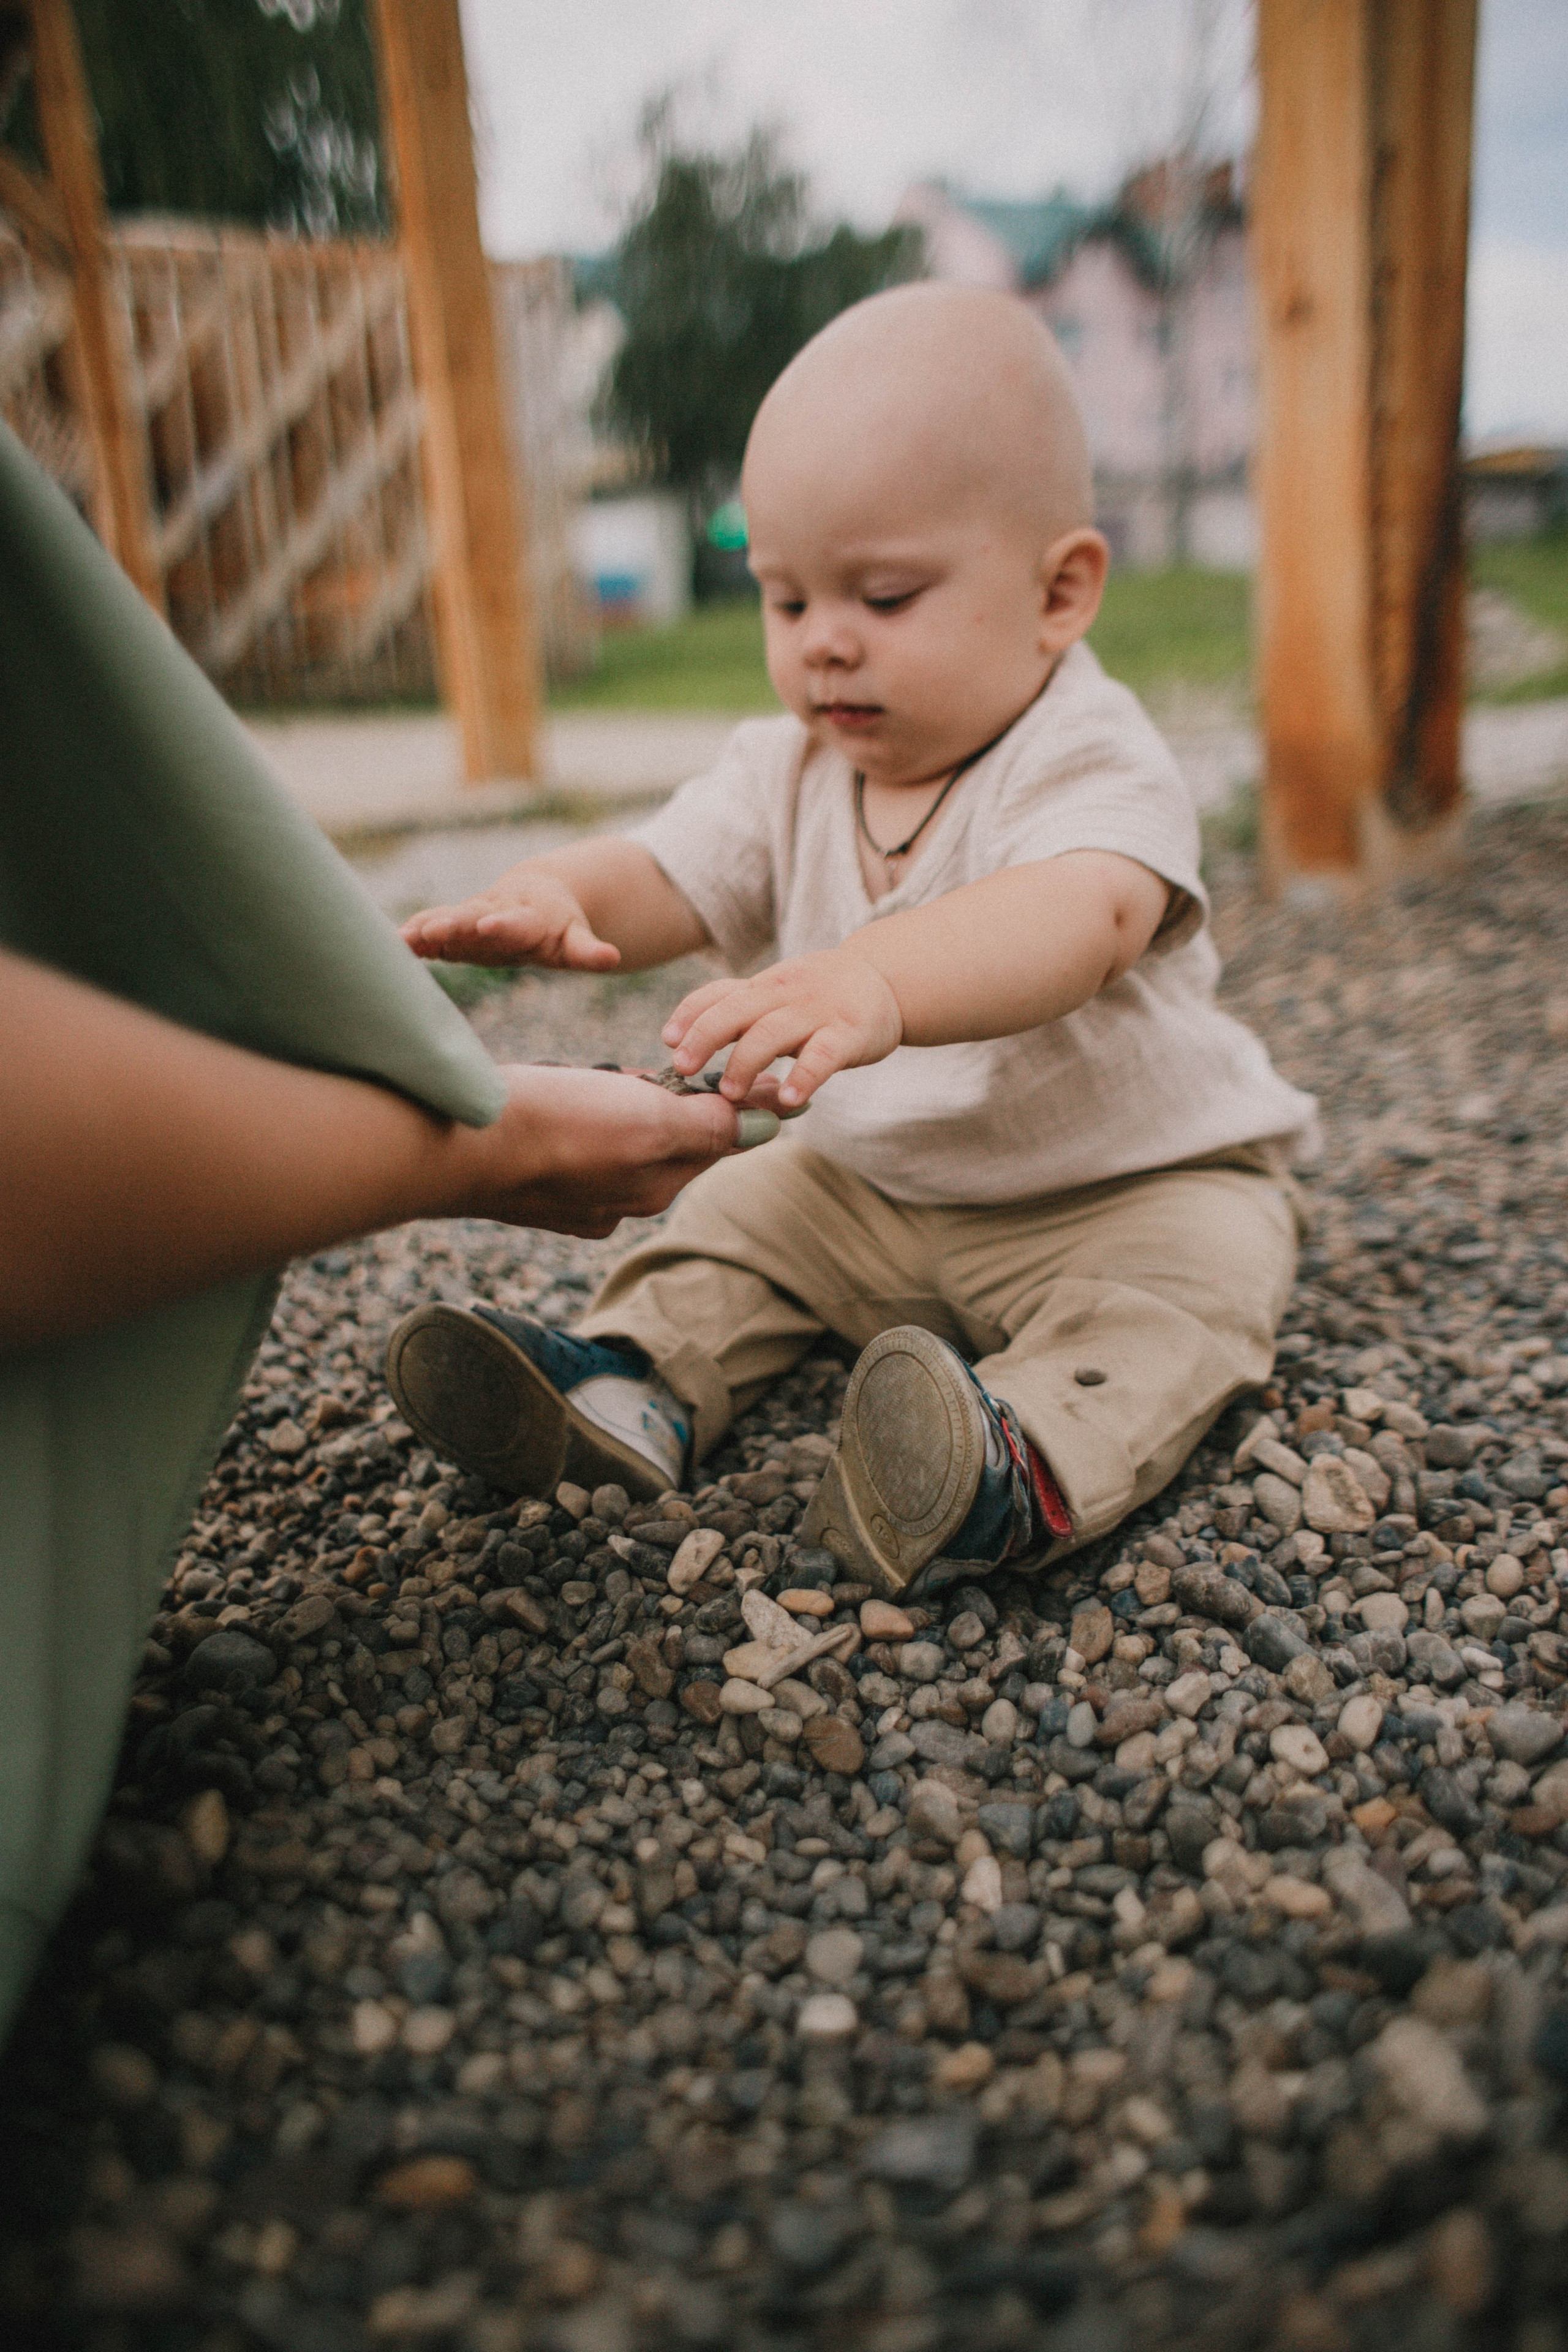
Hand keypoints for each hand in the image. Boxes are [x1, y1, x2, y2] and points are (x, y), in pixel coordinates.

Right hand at [401, 869, 619, 970]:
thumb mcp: (576, 941)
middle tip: (430, 932)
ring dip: (424, 929)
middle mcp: (495, 911)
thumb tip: (613, 957)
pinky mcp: (452, 924)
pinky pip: (428, 926)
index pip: (517, 922)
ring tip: (400, 940)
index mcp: (529, 917)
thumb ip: (588, 951)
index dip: (502, 925)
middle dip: (453, 924)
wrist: (538, 897)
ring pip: (445, 919)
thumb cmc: (558, 928)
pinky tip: (387, 944)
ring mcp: (471, 916)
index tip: (487, 926)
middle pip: (473, 917)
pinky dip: (410, 934)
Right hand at [450, 1064, 760, 1236]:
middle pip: (668, 1139)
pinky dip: (579, 1112)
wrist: (452, 1145)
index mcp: (654, 1188)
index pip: (716, 1140)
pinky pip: (576, 1141)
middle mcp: (618, 1200)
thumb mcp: (650, 1122)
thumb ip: (709, 1125)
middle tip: (646, 1071)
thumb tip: (770, 1126)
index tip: (737, 1072)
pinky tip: (561, 1095)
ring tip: (598, 1079)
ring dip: (618, 1100)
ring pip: (619, 1136)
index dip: (727, 1099)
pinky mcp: (533, 1182)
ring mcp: (573, 1195)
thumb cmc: (555, 1127)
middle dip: (664, 1099)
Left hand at [662, 947, 903, 1107]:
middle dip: (705, 1037)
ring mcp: (817, 1013)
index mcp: (763, 986)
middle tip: (681, 1068)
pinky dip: (804, 1077)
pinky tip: (788, 1099)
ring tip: (729, 1093)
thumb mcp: (776, 995)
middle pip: (737, 1010)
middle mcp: (785, 994)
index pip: (719, 993)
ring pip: (773, 1032)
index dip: (690, 1013)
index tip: (667, 1040)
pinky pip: (823, 1056)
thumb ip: (736, 1013)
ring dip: (746, 1062)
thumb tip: (680, 1044)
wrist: (886, 981)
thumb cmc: (818, 996)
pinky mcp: (849, 1034)